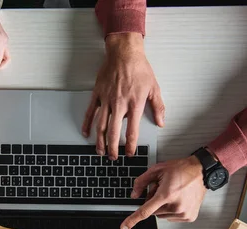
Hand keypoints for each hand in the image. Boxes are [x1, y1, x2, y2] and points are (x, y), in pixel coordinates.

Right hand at [83, 33, 164, 159]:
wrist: (124, 53)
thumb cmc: (139, 69)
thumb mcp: (154, 88)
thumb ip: (158, 107)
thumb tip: (160, 122)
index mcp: (134, 104)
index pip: (131, 130)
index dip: (130, 145)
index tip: (129, 153)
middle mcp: (119, 104)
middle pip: (113, 132)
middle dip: (112, 148)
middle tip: (113, 157)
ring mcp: (106, 100)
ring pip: (100, 125)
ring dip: (99, 141)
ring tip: (100, 151)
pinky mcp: (98, 94)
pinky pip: (91, 111)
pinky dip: (87, 124)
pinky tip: (86, 133)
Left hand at [121, 156, 206, 228]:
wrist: (201, 172)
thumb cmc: (181, 169)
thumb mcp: (157, 170)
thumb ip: (141, 182)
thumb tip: (134, 195)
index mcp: (166, 194)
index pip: (145, 211)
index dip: (132, 220)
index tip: (124, 227)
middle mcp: (176, 206)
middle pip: (153, 211)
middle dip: (154, 202)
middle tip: (163, 190)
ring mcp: (183, 213)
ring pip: (162, 215)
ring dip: (163, 207)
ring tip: (172, 194)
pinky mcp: (189, 217)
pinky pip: (172, 218)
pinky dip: (171, 210)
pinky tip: (178, 199)